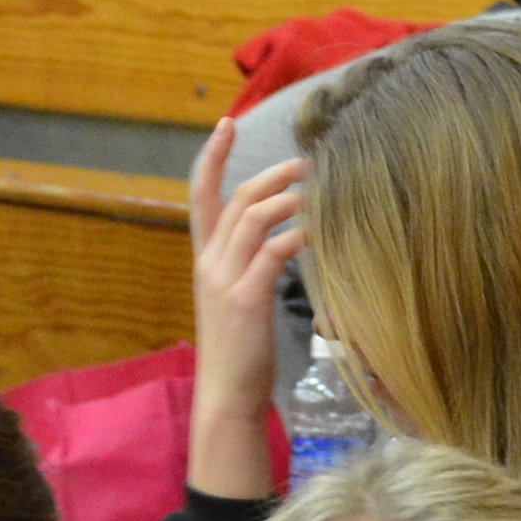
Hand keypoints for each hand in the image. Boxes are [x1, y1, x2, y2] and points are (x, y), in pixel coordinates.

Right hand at [187, 121, 306, 497]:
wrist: (226, 396)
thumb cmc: (240, 352)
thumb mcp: (240, 300)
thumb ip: (252, 267)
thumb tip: (285, 240)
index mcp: (206, 260)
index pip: (201, 196)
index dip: (212, 158)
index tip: (225, 124)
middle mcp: (210, 262)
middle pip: (238, 199)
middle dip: (273, 173)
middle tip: (307, 162)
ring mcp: (225, 279)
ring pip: (253, 218)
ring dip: (288, 197)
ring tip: (318, 189)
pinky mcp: (246, 299)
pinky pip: (273, 252)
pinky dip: (296, 234)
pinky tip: (319, 231)